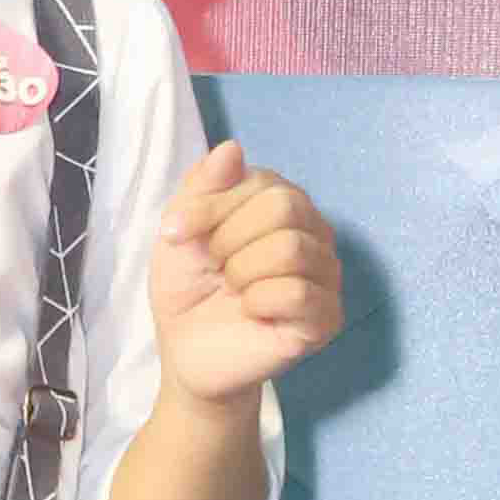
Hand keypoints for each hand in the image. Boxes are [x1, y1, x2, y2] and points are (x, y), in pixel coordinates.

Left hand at [146, 143, 339, 408]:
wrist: (187, 351)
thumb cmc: (189, 287)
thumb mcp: (181, 228)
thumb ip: (204, 186)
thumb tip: (232, 148)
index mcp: (283, 204)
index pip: (263, 182)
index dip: (211, 207)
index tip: (174, 233)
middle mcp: (313, 233)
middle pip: (286, 207)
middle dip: (229, 238)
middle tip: (215, 266)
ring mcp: (325, 276)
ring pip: (291, 249)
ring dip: (241, 272)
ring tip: (232, 290)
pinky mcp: (325, 319)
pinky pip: (299, 294)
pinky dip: (259, 302)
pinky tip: (250, 312)